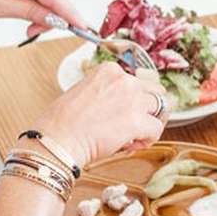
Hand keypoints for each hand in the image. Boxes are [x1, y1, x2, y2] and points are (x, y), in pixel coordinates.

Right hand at [27, 63, 170, 167]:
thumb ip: (108, 94)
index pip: (138, 81)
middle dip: (153, 109)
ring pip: (161, 109)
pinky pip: (156, 129)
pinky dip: (149, 139)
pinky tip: (134, 145)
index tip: (127, 113)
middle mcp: (124, 80)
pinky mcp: (136, 120)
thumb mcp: (85, 93)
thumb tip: (126, 109)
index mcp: (109, 70)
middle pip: (156, 91)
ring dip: (152, 124)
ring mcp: (132, 99)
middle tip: (144, 124)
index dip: (137, 100)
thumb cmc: (62, 124)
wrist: (55, 141)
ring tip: (137, 137)